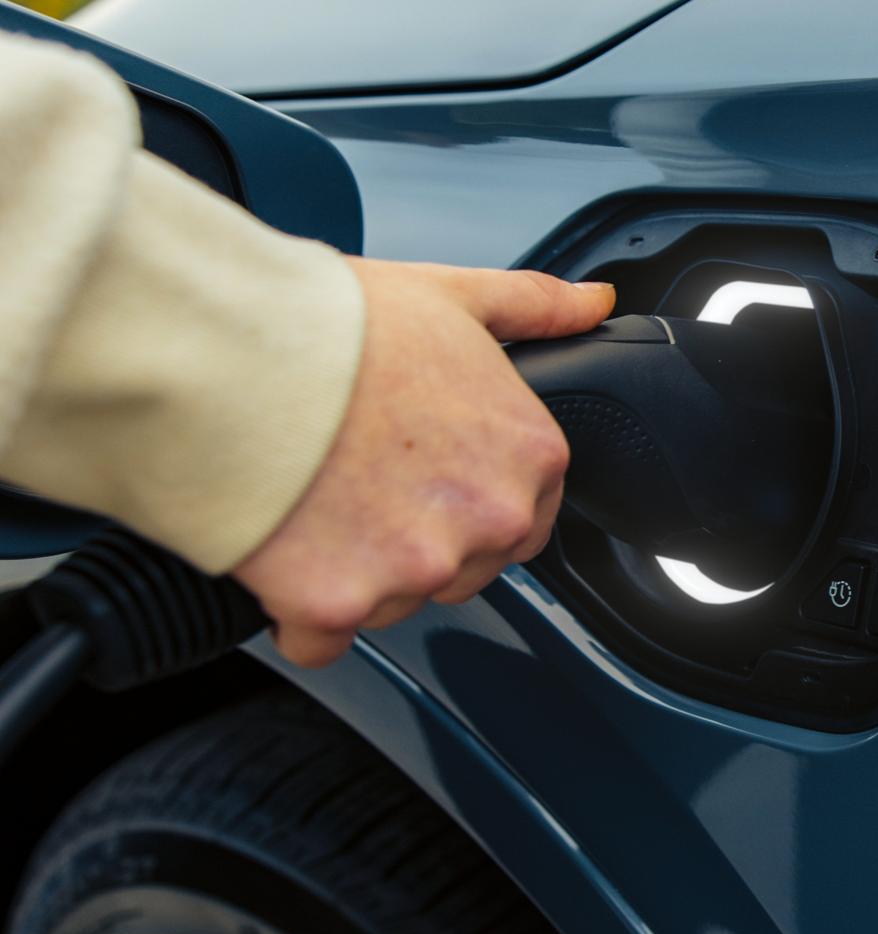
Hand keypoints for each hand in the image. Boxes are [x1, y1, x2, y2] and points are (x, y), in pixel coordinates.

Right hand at [234, 258, 613, 665]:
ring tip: (311, 498)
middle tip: (356, 479)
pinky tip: (279, 549)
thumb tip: (595, 301)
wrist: (225, 350)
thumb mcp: (454, 295)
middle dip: (414, 538)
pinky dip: (298, 612)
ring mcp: (416, 567)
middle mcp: (488, 518)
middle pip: (462, 566)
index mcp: (529, 454)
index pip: (526, 517)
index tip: (423, 476)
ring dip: (355, 572)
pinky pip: (324, 638)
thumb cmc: (333, 324)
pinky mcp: (339, 604)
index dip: (467, 500)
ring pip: (394, 602)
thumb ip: (535, 306)